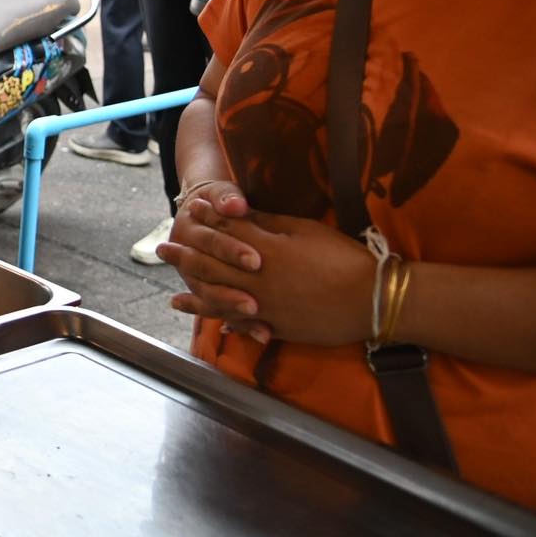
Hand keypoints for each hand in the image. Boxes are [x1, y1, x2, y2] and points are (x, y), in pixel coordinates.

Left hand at [161, 197, 374, 347]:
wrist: (374, 301)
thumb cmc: (344, 259)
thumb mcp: (306, 231)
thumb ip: (270, 225)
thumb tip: (243, 215)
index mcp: (265, 250)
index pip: (228, 230)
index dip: (207, 218)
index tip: (190, 209)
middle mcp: (257, 280)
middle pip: (213, 266)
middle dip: (186, 256)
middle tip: (161, 250)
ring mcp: (265, 306)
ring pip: (221, 301)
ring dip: (195, 297)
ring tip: (172, 298)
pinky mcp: (279, 327)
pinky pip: (246, 326)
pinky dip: (228, 325)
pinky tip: (214, 326)